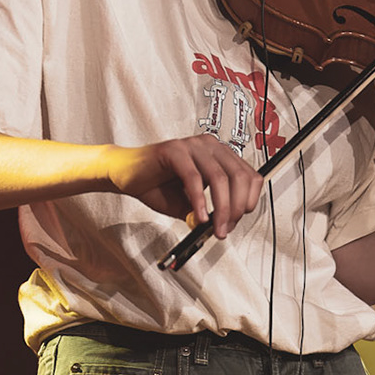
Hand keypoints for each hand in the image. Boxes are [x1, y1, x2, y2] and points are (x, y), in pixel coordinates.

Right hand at [107, 135, 265, 237]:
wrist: (124, 175)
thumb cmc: (157, 186)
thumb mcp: (189, 204)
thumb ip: (209, 212)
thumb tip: (225, 226)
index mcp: (220, 154)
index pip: (250, 175)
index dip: (249, 200)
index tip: (238, 221)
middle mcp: (210, 145)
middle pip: (239, 177)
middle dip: (236, 208)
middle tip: (225, 229)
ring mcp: (193, 145)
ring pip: (219, 178)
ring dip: (221, 207)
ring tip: (214, 228)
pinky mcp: (174, 150)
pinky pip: (194, 178)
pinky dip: (199, 200)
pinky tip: (198, 216)